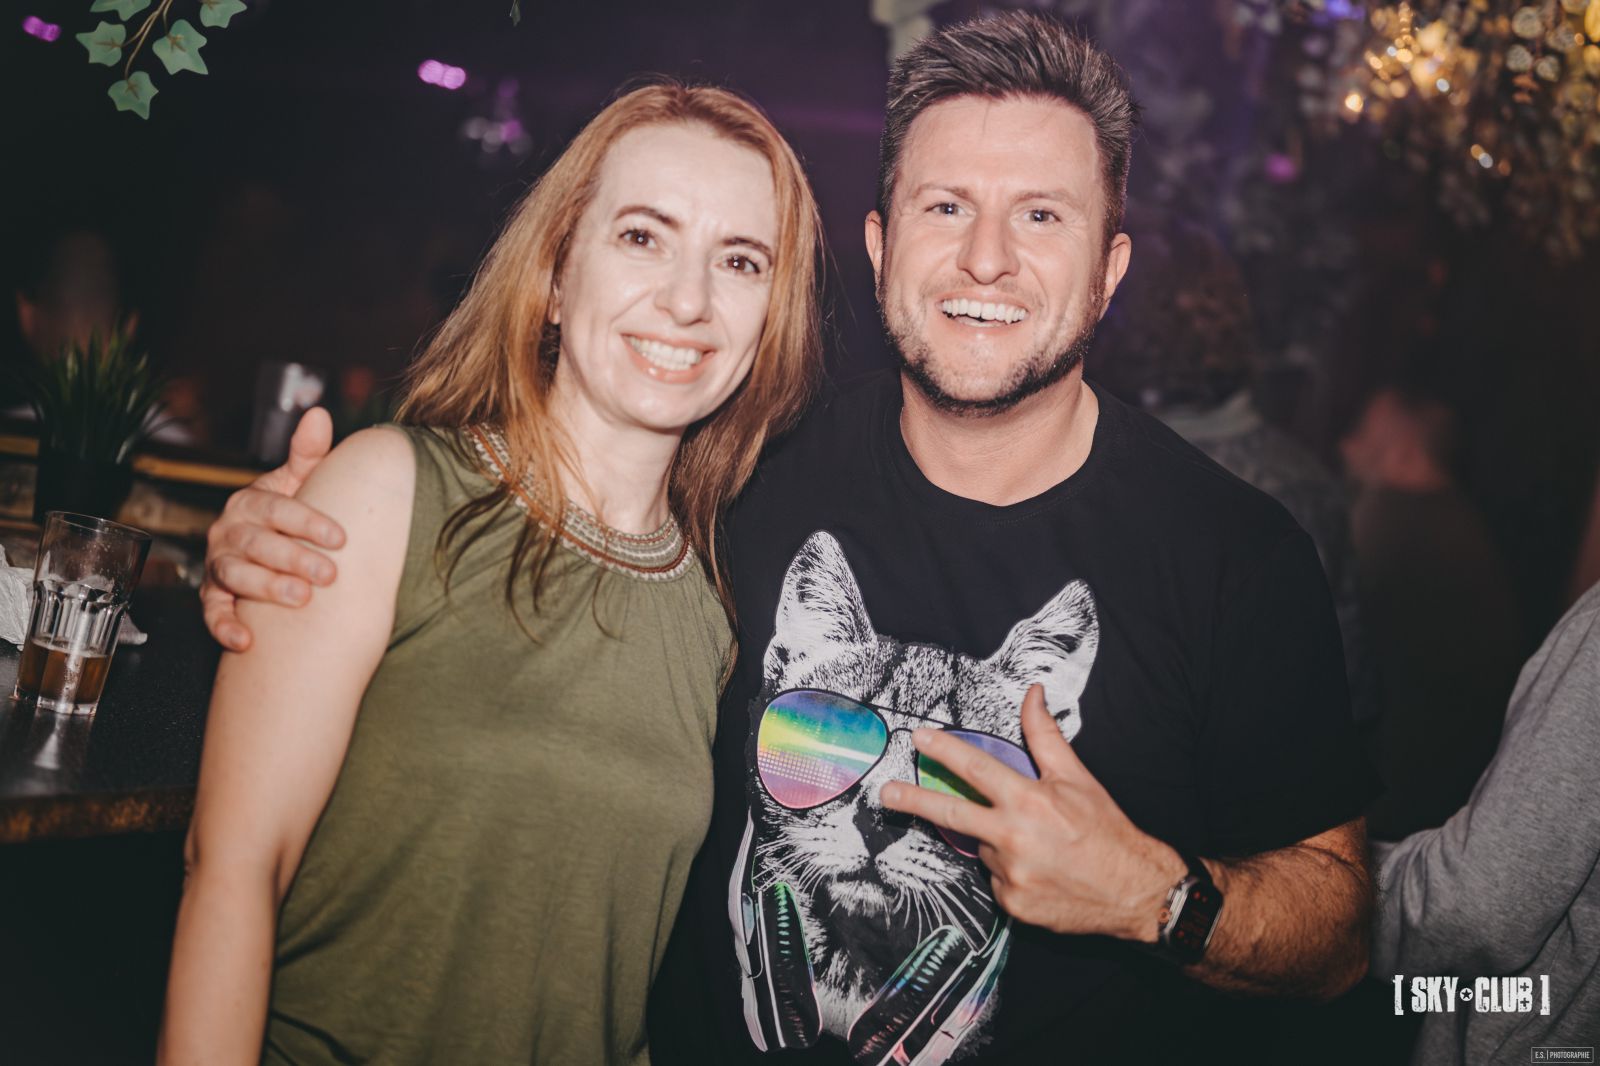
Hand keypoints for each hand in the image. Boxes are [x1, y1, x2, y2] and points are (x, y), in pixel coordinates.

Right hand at [201, 408, 345, 650]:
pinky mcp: (215, 594)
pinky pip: (213, 611)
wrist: (271, 544)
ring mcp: (220, 563)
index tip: (341, 539)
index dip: (308, 522)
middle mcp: (229, 530)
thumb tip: (318, 413)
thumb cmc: (291, 512)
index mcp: (251, 501)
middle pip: (257, 543)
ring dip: (266, 588)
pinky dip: (225, 627)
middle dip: (293, 558)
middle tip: (328, 574)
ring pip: (235, 575)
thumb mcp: (300, 482)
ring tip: (300, 600)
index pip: (277, 508)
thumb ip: (308, 453)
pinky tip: (246, 640)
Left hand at [880, 684, 1185, 940]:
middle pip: (951, 813)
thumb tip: (1032, 693)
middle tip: (886, 794)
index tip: (918, 738)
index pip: (976, 767)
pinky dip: (1009, 870)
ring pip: (983, 847)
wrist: (1135, 891)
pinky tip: (1038, 871)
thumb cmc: (1106, 830)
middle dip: (914, 801)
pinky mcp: (1011, 903)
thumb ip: (1045, 736)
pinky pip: (996, 878)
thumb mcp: (1077, 777)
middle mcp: (1014, 836)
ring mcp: (1010, 873)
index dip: (944, 750)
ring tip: (1037, 846)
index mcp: (1029, 800)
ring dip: (997, 841)